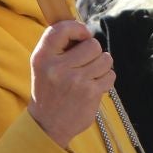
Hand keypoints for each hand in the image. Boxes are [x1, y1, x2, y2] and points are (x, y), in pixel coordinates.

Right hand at [27, 21, 115, 145]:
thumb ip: (58, 45)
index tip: (82, 36)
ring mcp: (76, 81)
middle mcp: (58, 68)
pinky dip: (106, 78)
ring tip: (91, 73)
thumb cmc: (48, 90)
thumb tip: (84, 29)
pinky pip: (110, 75)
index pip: (62, 29)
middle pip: (92, 45)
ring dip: (102, 64)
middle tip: (85, 62)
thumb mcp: (42, 65)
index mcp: (42, 57)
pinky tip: (94, 84)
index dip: (77, 28)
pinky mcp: (90, 93)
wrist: (47, 124)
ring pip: (105, 58)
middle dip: (93, 51)